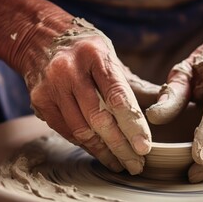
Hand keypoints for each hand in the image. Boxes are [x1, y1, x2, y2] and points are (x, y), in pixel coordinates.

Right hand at [25, 18, 152, 174]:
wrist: (39, 37)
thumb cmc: (85, 50)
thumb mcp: (110, 56)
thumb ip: (131, 84)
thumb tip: (163, 105)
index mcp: (95, 55)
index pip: (118, 97)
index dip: (133, 125)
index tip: (144, 147)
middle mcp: (70, 69)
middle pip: (99, 118)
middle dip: (120, 147)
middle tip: (136, 164)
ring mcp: (51, 85)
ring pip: (81, 130)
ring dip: (103, 151)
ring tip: (120, 163)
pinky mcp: (39, 100)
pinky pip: (65, 130)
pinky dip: (85, 144)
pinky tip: (100, 151)